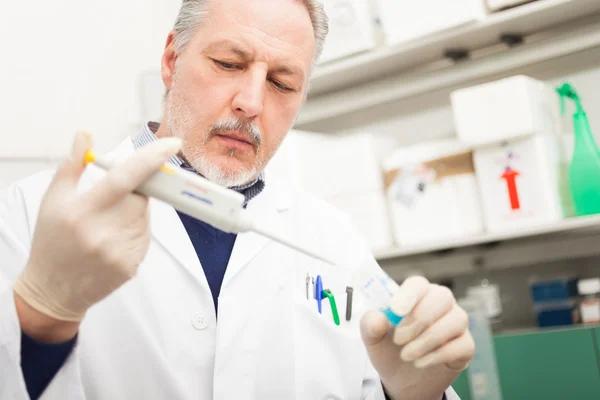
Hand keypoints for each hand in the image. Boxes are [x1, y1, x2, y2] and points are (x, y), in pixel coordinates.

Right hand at [13, 132, 181, 330]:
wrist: (52, 290)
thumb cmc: (52, 240)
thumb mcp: (53, 200)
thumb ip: (72, 165)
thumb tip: (86, 135)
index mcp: (82, 211)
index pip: (125, 178)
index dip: (152, 159)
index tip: (172, 144)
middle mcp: (103, 232)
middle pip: (141, 197)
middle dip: (135, 191)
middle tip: (115, 197)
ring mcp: (119, 252)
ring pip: (144, 217)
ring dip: (133, 212)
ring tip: (106, 224)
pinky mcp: (131, 265)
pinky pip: (143, 236)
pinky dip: (134, 231)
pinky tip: (112, 240)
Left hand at [360, 276, 474, 399]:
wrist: (402, 380)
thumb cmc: (389, 349)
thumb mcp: (373, 339)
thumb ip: (370, 325)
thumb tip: (377, 317)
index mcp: (416, 294)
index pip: (418, 283)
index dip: (408, 294)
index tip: (396, 310)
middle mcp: (440, 303)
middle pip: (441, 297)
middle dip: (418, 320)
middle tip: (399, 340)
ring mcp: (456, 322)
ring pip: (455, 320)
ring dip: (427, 341)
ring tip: (407, 356)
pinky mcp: (466, 345)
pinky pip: (463, 344)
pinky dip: (439, 355)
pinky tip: (421, 362)